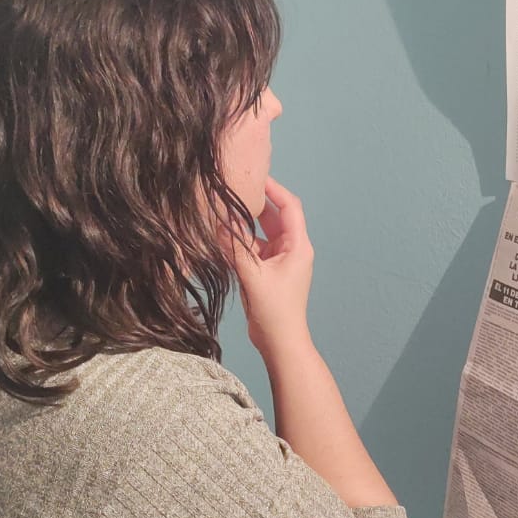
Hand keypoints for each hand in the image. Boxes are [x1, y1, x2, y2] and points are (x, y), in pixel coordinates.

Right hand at [220, 177, 314, 360]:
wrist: (280, 342)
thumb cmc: (275, 311)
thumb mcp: (253, 276)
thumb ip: (236, 248)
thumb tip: (220, 221)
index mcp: (297, 246)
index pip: (288, 207)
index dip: (273, 189)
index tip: (254, 175)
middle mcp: (291, 249)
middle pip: (273, 216)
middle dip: (254, 203)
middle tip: (232, 188)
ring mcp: (279, 260)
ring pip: (260, 233)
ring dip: (243, 224)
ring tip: (222, 208)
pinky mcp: (267, 271)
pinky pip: (252, 248)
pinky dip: (239, 242)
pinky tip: (221, 235)